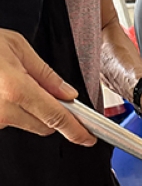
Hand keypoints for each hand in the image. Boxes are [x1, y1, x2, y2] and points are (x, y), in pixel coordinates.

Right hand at [0, 28, 95, 145]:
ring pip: (25, 123)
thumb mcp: (16, 47)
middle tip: (42, 90)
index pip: (57, 118)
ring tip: (10, 82)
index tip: (88, 138)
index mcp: (17, 90)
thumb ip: (46, 74)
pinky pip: (6, 120)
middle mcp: (3, 109)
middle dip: (52, 114)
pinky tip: (1, 89)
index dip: (77, 131)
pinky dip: (10, 108)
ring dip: (27, 109)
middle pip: (44, 126)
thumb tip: (68, 94)